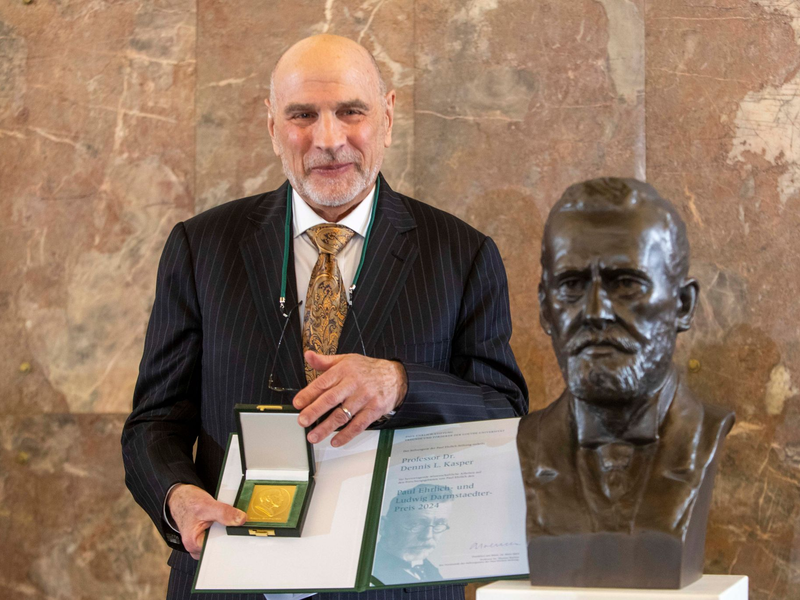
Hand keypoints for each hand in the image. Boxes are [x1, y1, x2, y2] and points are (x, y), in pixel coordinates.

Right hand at [167, 484, 246, 559]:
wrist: (181, 497)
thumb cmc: (188, 502)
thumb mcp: (207, 505)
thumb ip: (224, 513)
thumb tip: (240, 520)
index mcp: (194, 544)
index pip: (219, 549)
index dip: (232, 539)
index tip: (242, 531)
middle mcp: (197, 547)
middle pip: (221, 546)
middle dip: (230, 534)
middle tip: (237, 522)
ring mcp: (202, 542)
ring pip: (221, 540)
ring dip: (228, 530)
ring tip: (228, 519)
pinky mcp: (207, 536)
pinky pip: (220, 535)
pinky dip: (224, 527)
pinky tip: (225, 520)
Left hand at [293, 351, 407, 446]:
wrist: (395, 377)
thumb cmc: (367, 369)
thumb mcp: (346, 360)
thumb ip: (325, 361)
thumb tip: (308, 355)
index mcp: (344, 370)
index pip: (323, 383)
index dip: (309, 394)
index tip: (297, 403)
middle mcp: (354, 383)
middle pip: (331, 399)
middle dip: (315, 411)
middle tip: (302, 421)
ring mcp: (365, 398)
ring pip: (343, 415)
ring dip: (327, 427)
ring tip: (313, 436)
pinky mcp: (374, 410)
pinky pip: (358, 425)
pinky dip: (346, 435)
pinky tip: (336, 441)